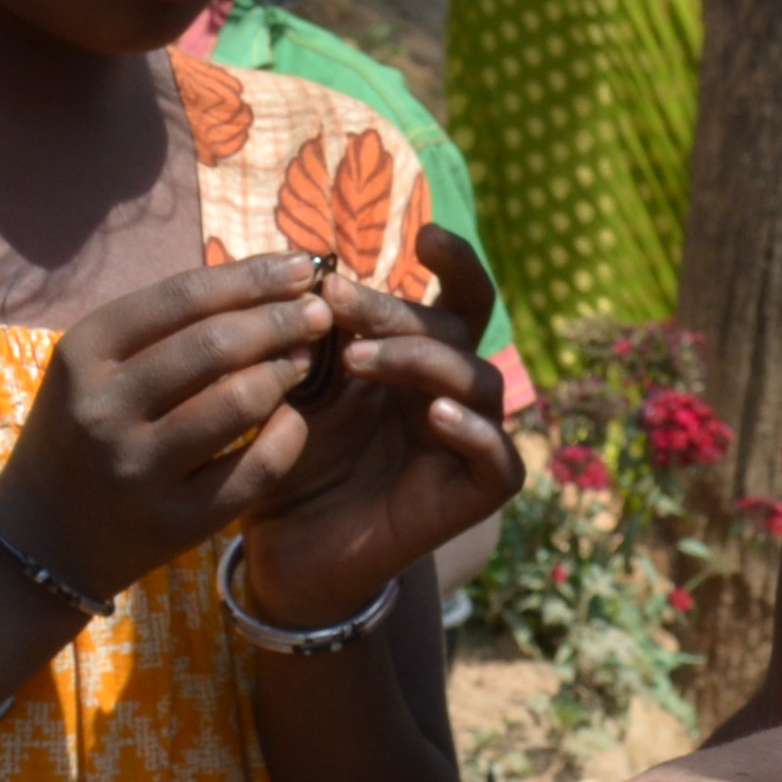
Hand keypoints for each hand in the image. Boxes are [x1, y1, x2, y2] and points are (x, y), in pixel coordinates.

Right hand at [0, 255, 349, 602]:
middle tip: (319, 311)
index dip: (252, 276)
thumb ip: (164, 326)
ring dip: (284, 372)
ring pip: (238, 403)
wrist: (44, 535)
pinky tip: (294, 418)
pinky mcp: (175, 522)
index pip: (182, 296)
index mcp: (83, 352)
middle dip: (281, 319)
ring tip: (304, 359)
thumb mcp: (96, 366)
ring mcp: (138, 468)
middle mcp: (104, 408)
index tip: (301, 265)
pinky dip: (288, 435)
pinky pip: (254, 469)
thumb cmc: (84, 429)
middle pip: (214, 345)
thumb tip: (262, 280)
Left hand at [261, 220, 497, 509]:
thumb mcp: (297, 387)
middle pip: (455, 331)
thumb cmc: (291, 461)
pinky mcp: (472, 497)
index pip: (459, 297)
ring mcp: (464, 444)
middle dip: (397, 310)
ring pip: (482, 381)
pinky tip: (434, 414)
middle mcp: (449, 393)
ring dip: (423, 358)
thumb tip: (315, 277)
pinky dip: (473, 430)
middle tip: (335, 301)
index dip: (456, 260)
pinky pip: (499, 459)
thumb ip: (316, 339)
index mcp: (418, 360)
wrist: (283, 549)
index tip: (426, 232)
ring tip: (360, 359)